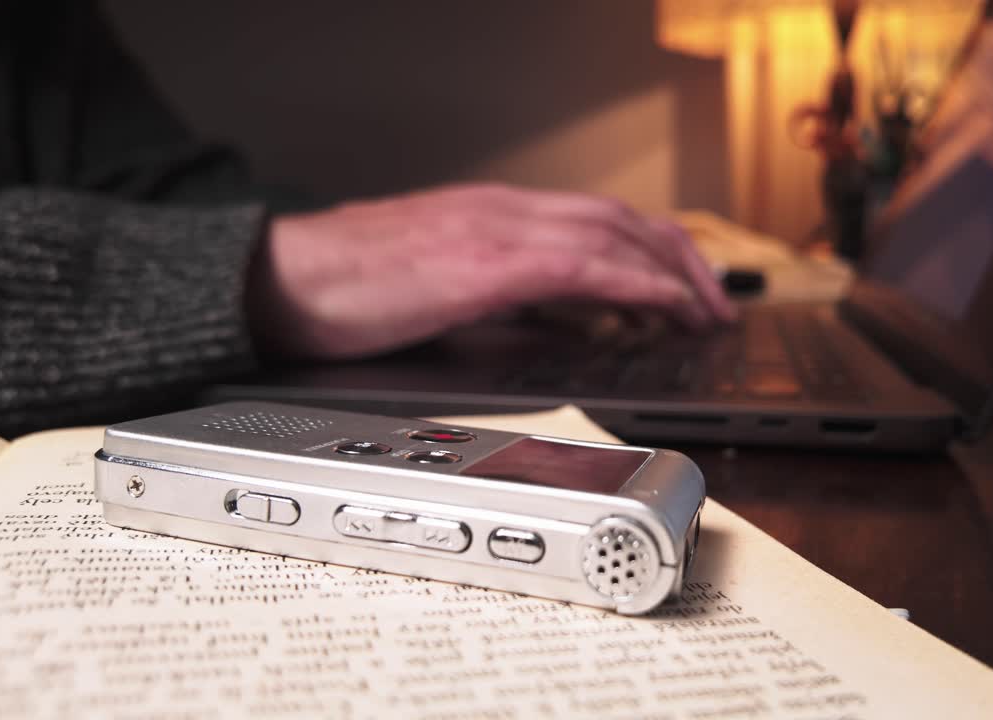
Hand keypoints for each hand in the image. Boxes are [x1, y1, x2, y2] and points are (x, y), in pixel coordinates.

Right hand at [247, 183, 735, 358]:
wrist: (280, 282)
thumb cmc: (347, 290)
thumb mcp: (446, 297)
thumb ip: (510, 309)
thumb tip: (566, 335)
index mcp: (494, 217)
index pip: (597, 221)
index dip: (653, 253)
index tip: (685, 290)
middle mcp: (504, 211)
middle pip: (622, 220)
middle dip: (680, 261)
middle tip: (713, 305)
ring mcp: (496, 229)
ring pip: (613, 234)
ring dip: (671, 272)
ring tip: (703, 312)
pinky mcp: (484, 261)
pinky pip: (582, 264)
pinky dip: (633, 282)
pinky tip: (660, 307)